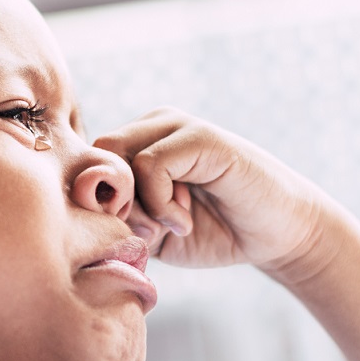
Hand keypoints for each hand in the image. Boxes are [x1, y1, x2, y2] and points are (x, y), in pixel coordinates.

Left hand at [95, 108, 328, 274]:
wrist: (275, 234)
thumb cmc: (213, 232)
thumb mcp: (152, 232)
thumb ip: (117, 218)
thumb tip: (84, 203)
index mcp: (136, 144)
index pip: (86, 163)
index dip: (95, 203)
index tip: (130, 233)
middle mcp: (152, 127)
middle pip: (95, 156)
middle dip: (112, 203)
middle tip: (147, 230)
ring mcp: (176, 126)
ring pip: (116, 156)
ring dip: (136, 204)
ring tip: (171, 224)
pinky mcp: (200, 137)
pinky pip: (150, 164)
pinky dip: (159, 203)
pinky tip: (184, 221)